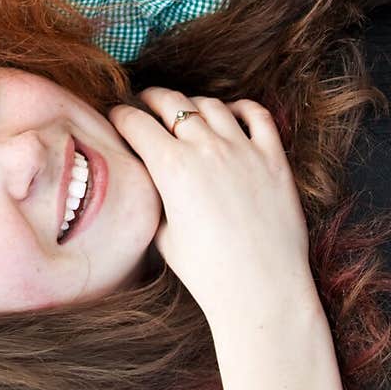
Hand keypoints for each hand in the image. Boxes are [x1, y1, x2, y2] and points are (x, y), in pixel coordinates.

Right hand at [109, 89, 313, 331]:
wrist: (260, 291)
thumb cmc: (207, 271)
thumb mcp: (162, 232)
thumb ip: (153, 193)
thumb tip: (147, 172)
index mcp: (171, 167)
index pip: (135, 122)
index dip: (120, 115)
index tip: (117, 116)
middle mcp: (206, 149)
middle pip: (171, 102)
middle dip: (151, 98)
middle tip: (145, 102)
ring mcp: (243, 150)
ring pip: (211, 104)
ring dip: (192, 104)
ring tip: (186, 112)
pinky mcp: (274, 159)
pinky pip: (256, 115)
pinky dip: (239, 108)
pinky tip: (230, 114)